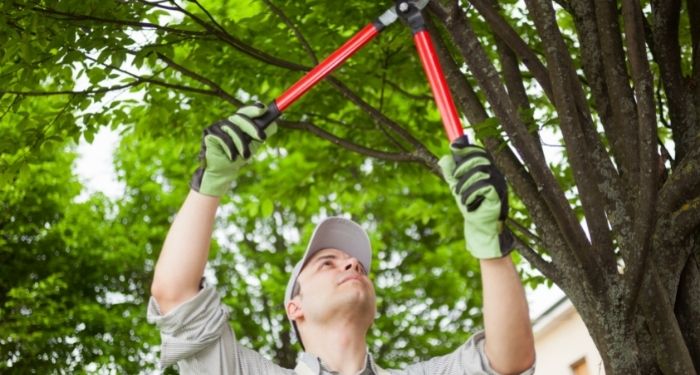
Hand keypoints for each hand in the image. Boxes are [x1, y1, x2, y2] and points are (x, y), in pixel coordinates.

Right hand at [190, 103, 276, 196]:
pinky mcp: (209, 134)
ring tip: (245, 156)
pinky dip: (229, 149)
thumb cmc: (239, 155)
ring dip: (241, 144)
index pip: (246, 111)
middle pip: (240, 117)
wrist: (225, 171)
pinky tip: (232, 157)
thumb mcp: (254, 143)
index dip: (254, 108)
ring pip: (232, 129)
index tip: (264, 109)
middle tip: (262, 138)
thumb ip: (262, 132)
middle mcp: (227, 121)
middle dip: (252, 128)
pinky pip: (222, 137)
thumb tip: (275, 124)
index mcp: (238, 122)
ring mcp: (217, 126)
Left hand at [438, 135, 513, 258]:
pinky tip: (469, 203)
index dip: (467, 148)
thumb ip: (451, 173)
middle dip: (462, 167)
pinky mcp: (498, 195)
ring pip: (478, 171)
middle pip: (479, 158)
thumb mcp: (457, 187)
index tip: (453, 146)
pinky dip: (470, 194)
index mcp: (487, 170)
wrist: (479, 227)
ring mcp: (498, 184)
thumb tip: (445, 157)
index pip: (479, 152)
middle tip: (455, 179)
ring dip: (464, 184)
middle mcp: (495, 174)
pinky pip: (482, 186)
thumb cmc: (470, 206)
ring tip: (461, 196)